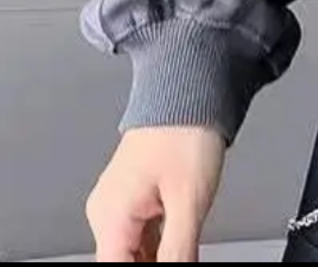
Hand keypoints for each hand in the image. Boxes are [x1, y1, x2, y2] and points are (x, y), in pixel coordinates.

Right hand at [86, 126, 224, 261]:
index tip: (173, 265)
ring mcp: (120, 198)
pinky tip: (180, 245)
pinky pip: (142, 230)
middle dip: (151, 264)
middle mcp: (107, 208)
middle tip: (182, 257)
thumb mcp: (189, 201)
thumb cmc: (186, 130)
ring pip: (134, 248)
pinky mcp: (135, 190)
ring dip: (157, 256)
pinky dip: (159, 242)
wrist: (192, 86)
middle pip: (124, 260)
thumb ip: (178, 250)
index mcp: (110, 214)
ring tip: (183, 252)